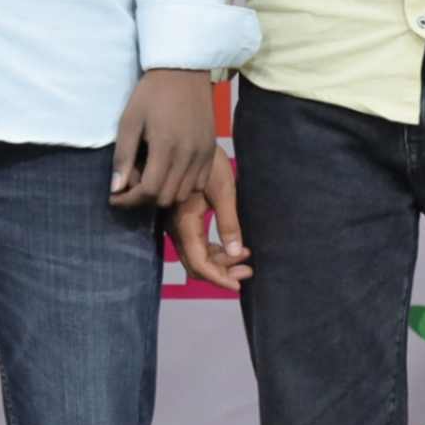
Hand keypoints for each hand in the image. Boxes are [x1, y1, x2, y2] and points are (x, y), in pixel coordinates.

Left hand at [108, 67, 216, 209]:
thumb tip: (115, 189)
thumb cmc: (151, 94)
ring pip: (183, 194)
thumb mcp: (129, 121)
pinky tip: (168, 173)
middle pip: (166, 198)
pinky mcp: (211, 151)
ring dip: (163, 193)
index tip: (114, 197)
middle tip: (129, 185)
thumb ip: (123, 157)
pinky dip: (181, 186)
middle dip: (143, 198)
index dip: (129, 200)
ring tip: (148, 178)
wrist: (184, 72)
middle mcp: (188, 155)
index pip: (149, 191)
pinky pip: (198, 184)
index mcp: (165, 146)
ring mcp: (203, 154)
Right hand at [169, 149, 251, 289]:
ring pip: (195, 256)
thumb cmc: (207, 160)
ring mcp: (175, 224)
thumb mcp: (223, 191)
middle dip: (222, 273)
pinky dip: (213, 251)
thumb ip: (229, 224)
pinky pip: (194, 244)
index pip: (199, 263)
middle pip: (196, 264)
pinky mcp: (180, 219)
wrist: (188, 138)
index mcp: (184, 222)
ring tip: (246, 258)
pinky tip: (231, 247)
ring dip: (219, 262)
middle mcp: (175, 228)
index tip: (239, 285)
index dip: (218, 278)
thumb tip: (238, 254)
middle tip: (249, 271)